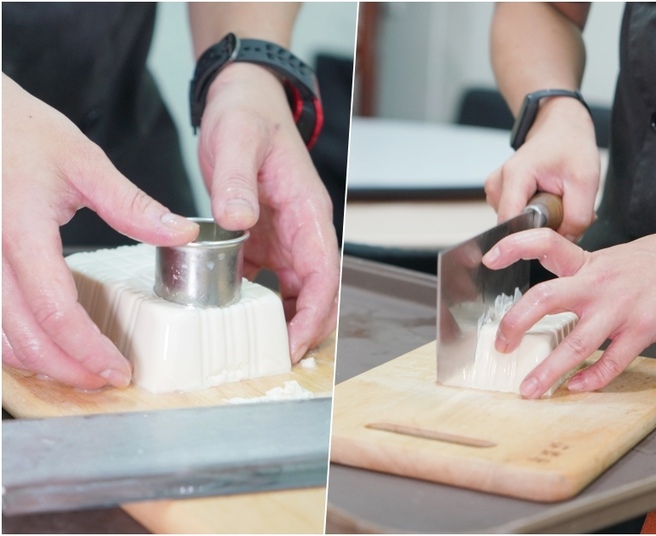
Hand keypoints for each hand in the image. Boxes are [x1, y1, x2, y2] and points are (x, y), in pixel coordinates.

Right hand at [2, 75, 199, 388]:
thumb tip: (182, 233)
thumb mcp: (84, 160)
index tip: (118, 367)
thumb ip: (132, 204)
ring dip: (38, 363)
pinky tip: (46, 348)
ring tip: (83, 371)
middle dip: (67, 368)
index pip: (52, 307)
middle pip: (21, 334)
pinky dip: (14, 344)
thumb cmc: (22, 131)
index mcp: (19, 229)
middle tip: (107, 380)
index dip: (86, 347)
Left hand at [197, 64, 338, 360]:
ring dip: (284, 322)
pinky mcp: (264, 240)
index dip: (313, 315)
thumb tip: (238, 220)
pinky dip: (258, 304)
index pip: (324, 275)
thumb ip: (238, 182)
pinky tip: (232, 319)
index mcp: (308, 212)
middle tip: (275, 361)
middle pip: (318, 293)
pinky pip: (268, 281)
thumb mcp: (238, 141)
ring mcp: (286, 238)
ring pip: (297, 293)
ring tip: (256, 351)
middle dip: (305, 331)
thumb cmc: (248, 117)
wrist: (245, 101)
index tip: (293, 343)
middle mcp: (303, 231)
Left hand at [482, 228, 655, 397]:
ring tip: (529, 388)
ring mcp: (618, 309)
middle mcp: (597, 285)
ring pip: (576, 342)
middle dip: (516, 323)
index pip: (545, 243)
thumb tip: (536, 298)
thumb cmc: (643, 268)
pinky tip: (575, 386)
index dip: (514, 247)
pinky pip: (611, 362)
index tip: (490, 260)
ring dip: (549, 369)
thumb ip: (574, 274)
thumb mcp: (604, 260)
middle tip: (501, 344)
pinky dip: (591, 378)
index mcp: (586, 264)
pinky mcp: (641, 331)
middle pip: (546, 298)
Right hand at [484, 98, 600, 241]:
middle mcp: (498, 184)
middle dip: (543, 228)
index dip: (530, 240)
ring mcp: (496, 190)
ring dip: (542, 221)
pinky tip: (549, 200)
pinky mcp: (500, 195)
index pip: (510, 224)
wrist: (560, 126)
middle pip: (515, 227)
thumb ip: (577, 217)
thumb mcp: (586, 181)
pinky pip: (518, 217)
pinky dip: (537, 215)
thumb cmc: (571, 146)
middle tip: (566, 210)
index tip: (551, 244)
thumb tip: (564, 242)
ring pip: (518, 224)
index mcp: (515, 176)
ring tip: (558, 200)